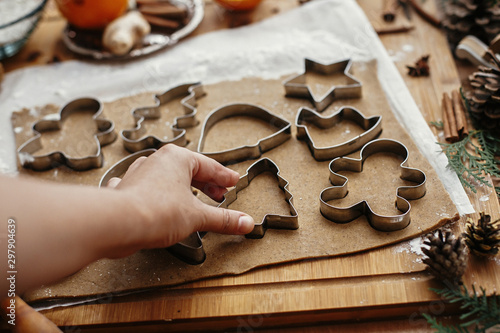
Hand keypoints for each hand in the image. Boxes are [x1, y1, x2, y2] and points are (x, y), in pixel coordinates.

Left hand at [106, 144, 253, 254]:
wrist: (117, 223)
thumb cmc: (156, 211)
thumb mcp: (198, 216)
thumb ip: (223, 220)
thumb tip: (246, 223)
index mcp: (177, 159)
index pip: (209, 166)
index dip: (224, 176)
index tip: (233, 181)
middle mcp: (157, 161)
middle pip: (188, 170)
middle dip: (205, 184)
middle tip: (219, 194)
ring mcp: (139, 174)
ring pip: (165, 177)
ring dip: (181, 188)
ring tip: (192, 200)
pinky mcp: (126, 190)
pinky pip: (144, 188)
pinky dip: (154, 195)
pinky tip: (155, 203)